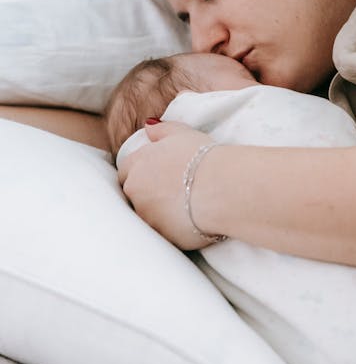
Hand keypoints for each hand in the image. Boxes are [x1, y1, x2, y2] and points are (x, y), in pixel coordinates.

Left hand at [117, 121, 219, 249]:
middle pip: (133, 193)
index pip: (126, 169)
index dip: (142, 172)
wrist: (222, 188)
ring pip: (147, 215)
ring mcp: (146, 215)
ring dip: (159, 212)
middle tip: (173, 191)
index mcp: (138, 163)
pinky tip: (190, 221)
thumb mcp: (182, 133)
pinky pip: (163, 232)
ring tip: (185, 207)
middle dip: (147, 193)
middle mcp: (135, 190)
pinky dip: (172, 228)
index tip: (157, 175)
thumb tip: (148, 127)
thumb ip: (161, 130)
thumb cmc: (204, 157)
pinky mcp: (160, 236)